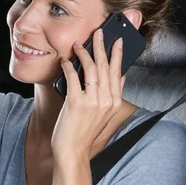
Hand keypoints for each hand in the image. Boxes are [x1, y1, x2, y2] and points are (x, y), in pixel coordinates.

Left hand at [51, 29, 124, 163]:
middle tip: (99, 32)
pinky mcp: (76, 103)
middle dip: (102, 46)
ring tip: (79, 44)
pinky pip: (73, 78)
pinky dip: (68, 67)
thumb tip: (120, 76)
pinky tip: (65, 61)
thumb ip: (114, 94)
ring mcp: (92, 101)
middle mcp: (106, 100)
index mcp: (114, 102)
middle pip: (105, 66)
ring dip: (84, 53)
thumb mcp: (105, 114)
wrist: (72, 151)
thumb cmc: (84, 133)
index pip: (118, 72)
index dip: (117, 54)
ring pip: (90, 69)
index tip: (117, 40)